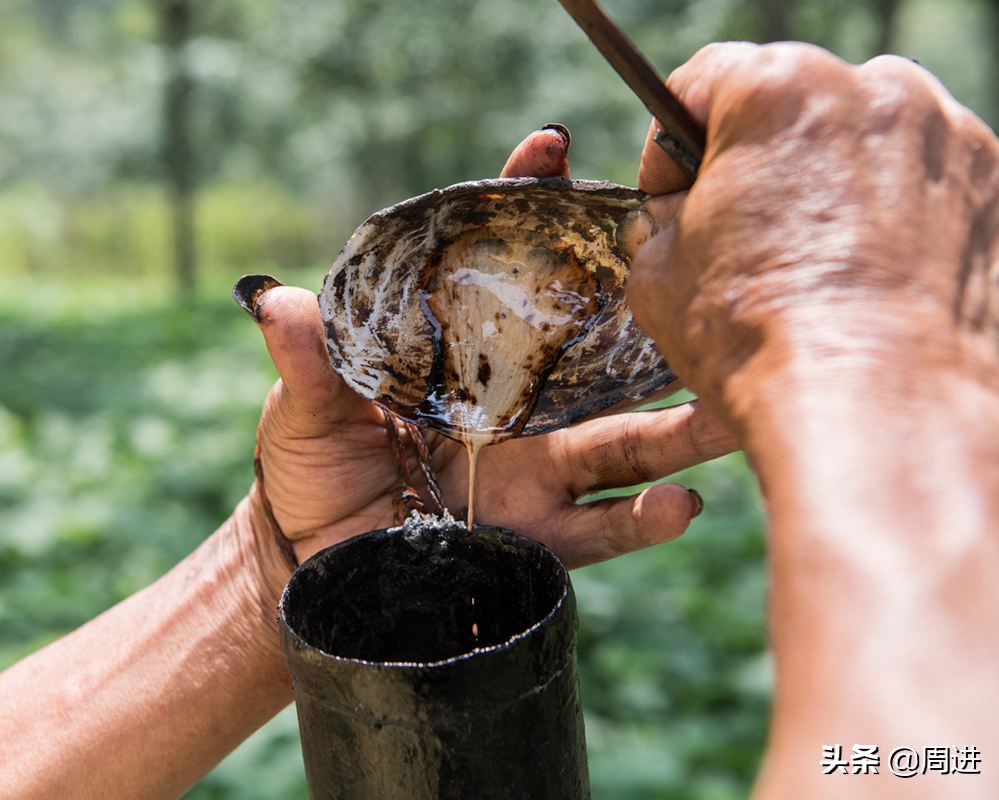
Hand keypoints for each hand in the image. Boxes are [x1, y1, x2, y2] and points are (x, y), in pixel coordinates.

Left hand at [243, 128, 736, 578]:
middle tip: (698, 272)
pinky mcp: (540, 536)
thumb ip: (306, 361)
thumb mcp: (303, 410)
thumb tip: (274, 301)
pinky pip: (603, 526)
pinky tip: (683, 503)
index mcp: (463, 357)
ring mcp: (534, 470)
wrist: (314, 563)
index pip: (501, 271)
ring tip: (725, 406)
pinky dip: (645, 517)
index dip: (525, 209)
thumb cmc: (310, 469)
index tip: (549, 151)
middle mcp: (515, 406)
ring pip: (623, 441)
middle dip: (645, 316)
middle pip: (593, 355)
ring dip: (680, 426)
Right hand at [628, 42, 998, 429]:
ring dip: (835, 184)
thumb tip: (677, 219)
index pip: (702, 80)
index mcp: (777, 91)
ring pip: (870, 140)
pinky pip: (929, 186)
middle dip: (763, 160)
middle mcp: (876, 89)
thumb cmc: (761, 340)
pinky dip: (900, 219)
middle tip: (746, 234)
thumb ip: (664, 222)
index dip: (672, 145)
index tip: (673, 195)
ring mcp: (951, 137)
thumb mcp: (658, 279)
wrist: (883, 412)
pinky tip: (874, 283)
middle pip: (796, 103)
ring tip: (819, 267)